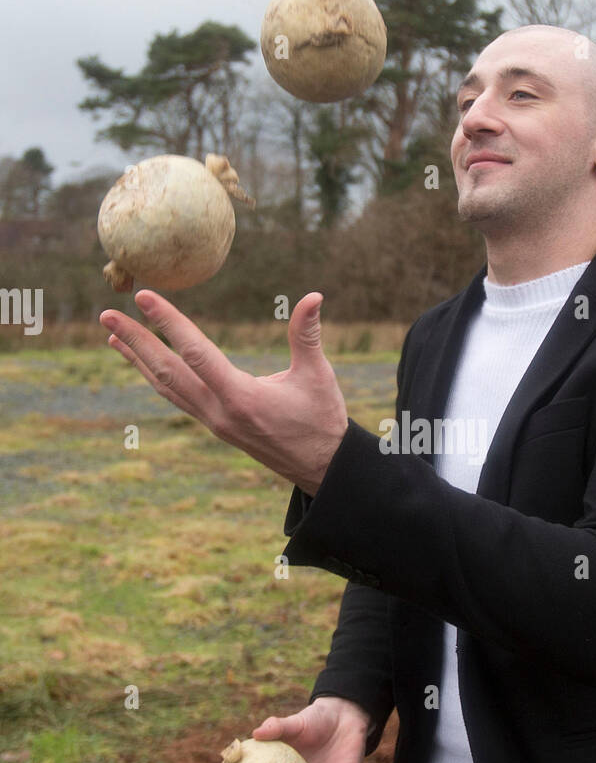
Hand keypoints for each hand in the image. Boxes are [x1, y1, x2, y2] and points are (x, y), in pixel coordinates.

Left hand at [99, 289, 347, 494]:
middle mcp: (218, 413)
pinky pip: (176, 397)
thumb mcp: (318, 376)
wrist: (320, 467)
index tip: (144, 297)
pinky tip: (144, 363)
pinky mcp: (214, 425)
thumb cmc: (322, 419)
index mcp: (241, 398)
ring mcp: (213, 422)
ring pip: (165, 387)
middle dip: (135, 341)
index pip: (195, 353)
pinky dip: (155, 377)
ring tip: (111, 336)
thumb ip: (308, 335)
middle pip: (166, 372)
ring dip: (137, 360)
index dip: (168, 322)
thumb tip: (313, 295)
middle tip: (106, 314)